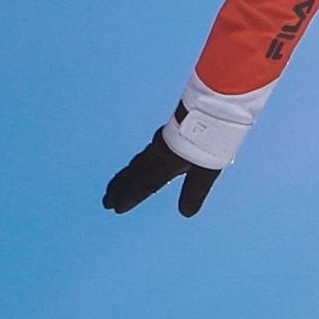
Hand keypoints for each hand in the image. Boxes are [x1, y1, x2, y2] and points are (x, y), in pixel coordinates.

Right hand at [102, 125, 221, 216]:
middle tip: (106, 201)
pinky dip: (138, 162)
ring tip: (116, 184)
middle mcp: (159, 151)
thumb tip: (186, 213)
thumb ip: (194, 191)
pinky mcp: (169, 132)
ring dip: (126, 175)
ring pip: (139, 161)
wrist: (213, 106)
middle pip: (135, 173)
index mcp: (165, 162)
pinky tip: (143, 160)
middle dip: (121, 187)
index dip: (131, 196)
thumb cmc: (211, 138)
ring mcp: (162, 140)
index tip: (115, 208)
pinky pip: (147, 152)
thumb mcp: (206, 170)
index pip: (144, 184)